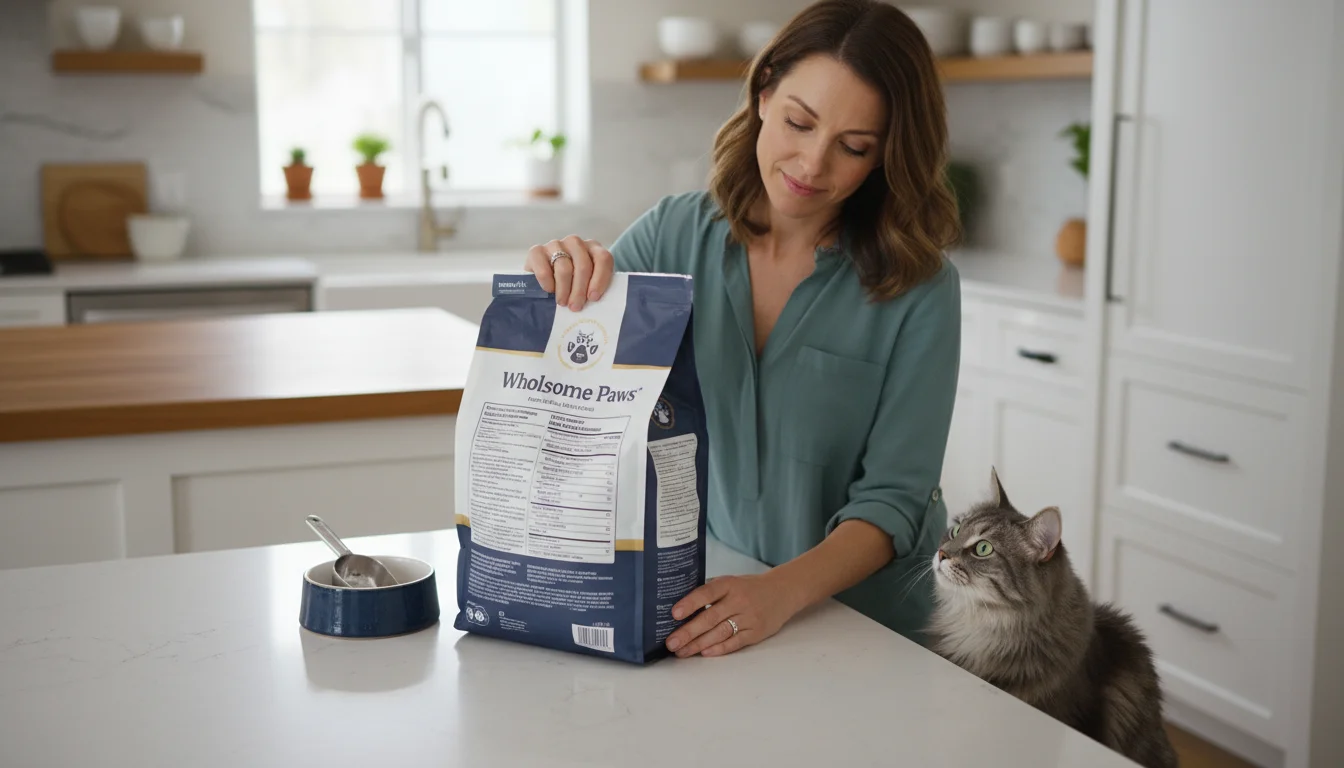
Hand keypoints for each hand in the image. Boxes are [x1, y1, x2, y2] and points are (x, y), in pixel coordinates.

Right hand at [524, 235, 614, 311]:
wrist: (543, 281)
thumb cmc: (571, 285)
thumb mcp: (586, 284)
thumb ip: (593, 288)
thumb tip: (594, 301)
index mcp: (593, 248)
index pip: (603, 258)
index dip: (600, 279)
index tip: (593, 297)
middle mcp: (575, 243)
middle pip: (583, 265)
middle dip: (580, 290)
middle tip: (576, 307)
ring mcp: (555, 245)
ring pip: (564, 268)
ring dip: (564, 289)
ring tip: (563, 303)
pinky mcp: (536, 251)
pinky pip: (544, 269)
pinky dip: (548, 283)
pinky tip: (549, 290)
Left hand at [665, 573, 800, 658]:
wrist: (783, 591)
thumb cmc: (749, 588)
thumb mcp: (731, 582)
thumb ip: (710, 593)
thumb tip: (680, 609)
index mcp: (729, 584)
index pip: (707, 593)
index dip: (690, 603)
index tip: (674, 614)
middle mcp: (739, 600)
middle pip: (710, 617)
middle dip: (688, 632)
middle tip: (671, 643)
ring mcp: (749, 617)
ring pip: (720, 632)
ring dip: (699, 644)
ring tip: (682, 652)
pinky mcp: (757, 632)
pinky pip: (735, 642)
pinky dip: (720, 648)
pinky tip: (705, 653)